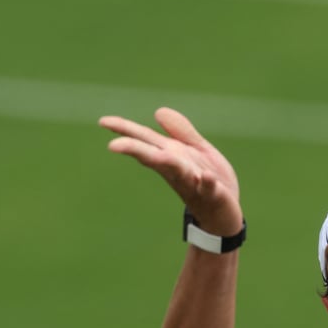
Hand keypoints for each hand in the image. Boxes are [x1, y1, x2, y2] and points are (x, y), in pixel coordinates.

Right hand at [98, 108, 242, 234]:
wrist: (225, 217)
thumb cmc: (207, 182)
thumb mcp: (197, 150)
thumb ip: (181, 132)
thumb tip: (157, 111)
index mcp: (171, 156)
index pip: (145, 140)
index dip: (125, 129)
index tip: (103, 121)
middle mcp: (177, 170)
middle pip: (153, 156)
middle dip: (136, 150)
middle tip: (113, 145)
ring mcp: (193, 183)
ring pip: (178, 171)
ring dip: (168, 163)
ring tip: (159, 155)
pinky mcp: (213, 195)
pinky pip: (209, 189)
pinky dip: (207, 183)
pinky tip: (206, 177)